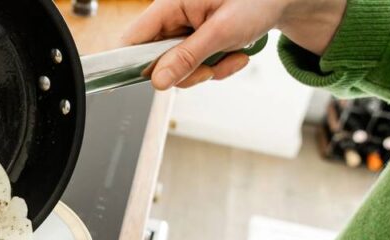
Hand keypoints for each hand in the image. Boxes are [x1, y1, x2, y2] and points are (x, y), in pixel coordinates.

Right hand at [123, 0, 347, 89]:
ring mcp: (184, 30)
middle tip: (209, 69)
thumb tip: (158, 81)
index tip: (155, 81)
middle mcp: (172, 18)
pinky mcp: (196, 41)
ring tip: (230, 55)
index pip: (132, 40)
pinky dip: (216, 66)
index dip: (134, 64)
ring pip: (177, 68)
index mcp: (170, 5)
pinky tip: (234, 53)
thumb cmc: (257, 0)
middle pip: (154, 60)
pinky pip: (195, 66)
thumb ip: (186, 57)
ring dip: (206, 70)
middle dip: (185, 71)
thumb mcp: (222, 31)